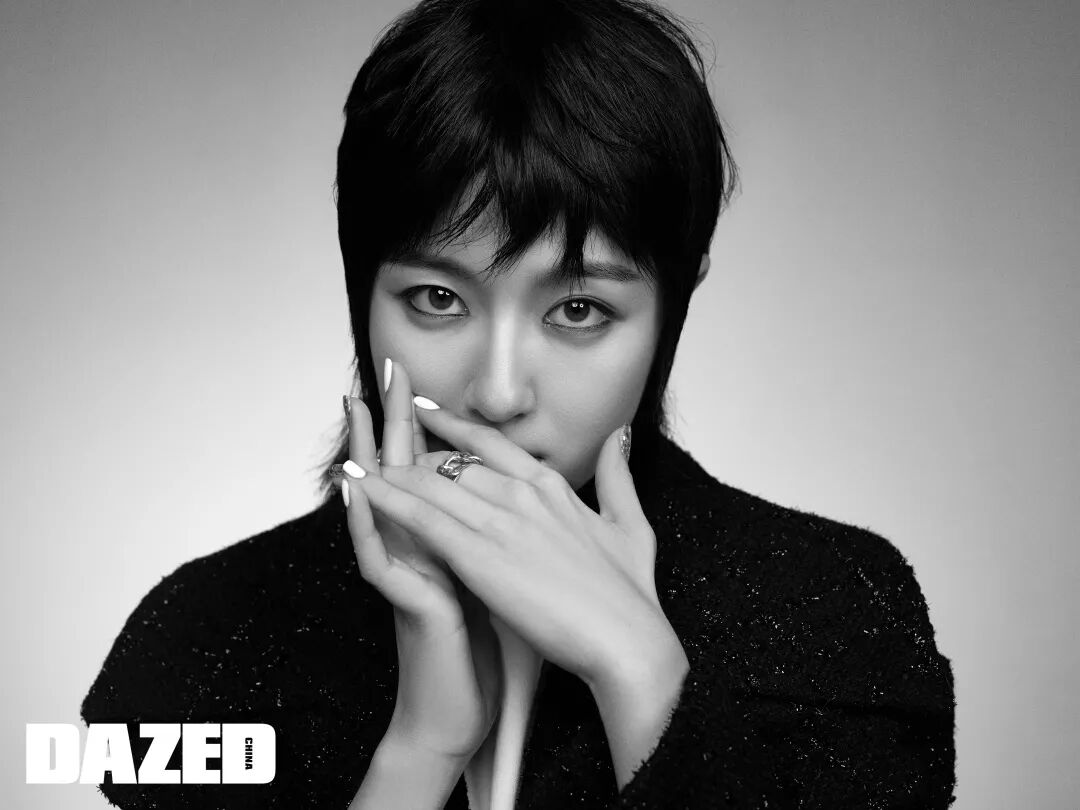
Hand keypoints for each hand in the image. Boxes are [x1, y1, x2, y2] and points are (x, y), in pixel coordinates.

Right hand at [341, 362, 500, 762]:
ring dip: (367, 454)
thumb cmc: (482, 646)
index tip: (420, 381)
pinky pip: (376, 556)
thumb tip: (513, 504)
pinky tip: (356, 487)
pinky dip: (365, 521)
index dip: (427, 427)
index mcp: (447, 539)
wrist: (461, 709)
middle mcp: (419, 549)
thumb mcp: (496, 580)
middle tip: (385, 371)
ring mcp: (406, 573)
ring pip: (378, 504)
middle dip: (392, 422)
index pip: (433, 473)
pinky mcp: (402, 603)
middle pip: (402, 474)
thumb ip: (498, 539)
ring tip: (356, 408)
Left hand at [347, 399, 681, 696]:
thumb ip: (618, 475)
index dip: (454, 426)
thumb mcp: (631, 524)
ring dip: (391, 471)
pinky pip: (422, 517)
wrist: (628, 641)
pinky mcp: (479, 556)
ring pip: (432, 483)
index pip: (491, 445)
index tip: (426, 410)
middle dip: (414, 458)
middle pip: (454, 463)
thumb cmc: (631, 595)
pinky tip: (360, 485)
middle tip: (383, 450)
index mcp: (552, 486)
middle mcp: (521, 493)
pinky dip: (386, 498)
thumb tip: (621, 433)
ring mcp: (499, 521)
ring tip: (356, 460)